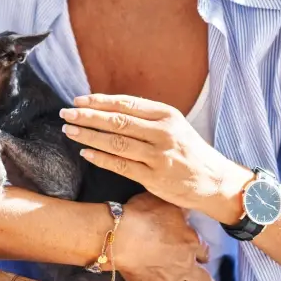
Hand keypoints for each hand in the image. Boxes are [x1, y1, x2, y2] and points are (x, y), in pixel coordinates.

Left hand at [60, 94, 251, 222]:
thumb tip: (106, 107)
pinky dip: (101, 159)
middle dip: (88, 116)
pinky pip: (121, 166)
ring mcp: (158, 156)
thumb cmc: (188, 150)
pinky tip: (85, 153)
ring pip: (116, 143)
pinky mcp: (154, 178)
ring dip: (89, 136)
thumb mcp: (173, 125)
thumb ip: (145, 117)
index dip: (99, 101)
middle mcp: (163, 132)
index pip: (126, 103)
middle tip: (66, 113)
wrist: (215, 181)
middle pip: (117, 121)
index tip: (78, 100)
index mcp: (166, 114)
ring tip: (70, 130)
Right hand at [112, 192, 217, 280]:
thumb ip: (180, 209)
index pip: (202, 249)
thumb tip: (188, 208)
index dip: (204, 251)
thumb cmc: (144, 216)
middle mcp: (183, 265)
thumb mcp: (167, 204)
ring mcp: (167, 280)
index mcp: (190, 243)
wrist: (123, 236)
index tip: (205, 254)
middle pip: (201, 277)